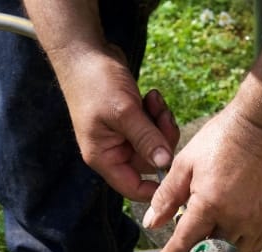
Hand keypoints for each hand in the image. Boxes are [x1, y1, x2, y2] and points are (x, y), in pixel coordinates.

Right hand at [53, 47, 179, 201]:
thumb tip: (165, 164)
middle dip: (162, 140)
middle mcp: (113, 151)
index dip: (155, 189)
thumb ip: (146, 139)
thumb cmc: (96, 82)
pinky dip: (157, 113)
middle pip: (150, 163)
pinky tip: (152, 96)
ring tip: (155, 100)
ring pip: (155, 144)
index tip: (176, 174)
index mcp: (104, 157)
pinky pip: (153, 127)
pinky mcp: (131, 121)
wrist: (84, 51)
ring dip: (161, 123)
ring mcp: (122, 136)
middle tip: (163, 115)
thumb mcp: (124, 111)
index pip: (133, 188)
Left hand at [142, 104, 261, 251]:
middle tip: (186, 242)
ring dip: (217, 250)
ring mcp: (256, 221)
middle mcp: (235, 218)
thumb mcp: (185, 163)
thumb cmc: (223, 139)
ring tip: (209, 230)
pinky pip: (252, 247)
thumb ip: (166, 196)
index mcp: (209, 204)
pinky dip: (237, 246)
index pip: (184, 244)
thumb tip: (152, 223)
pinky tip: (228, 230)